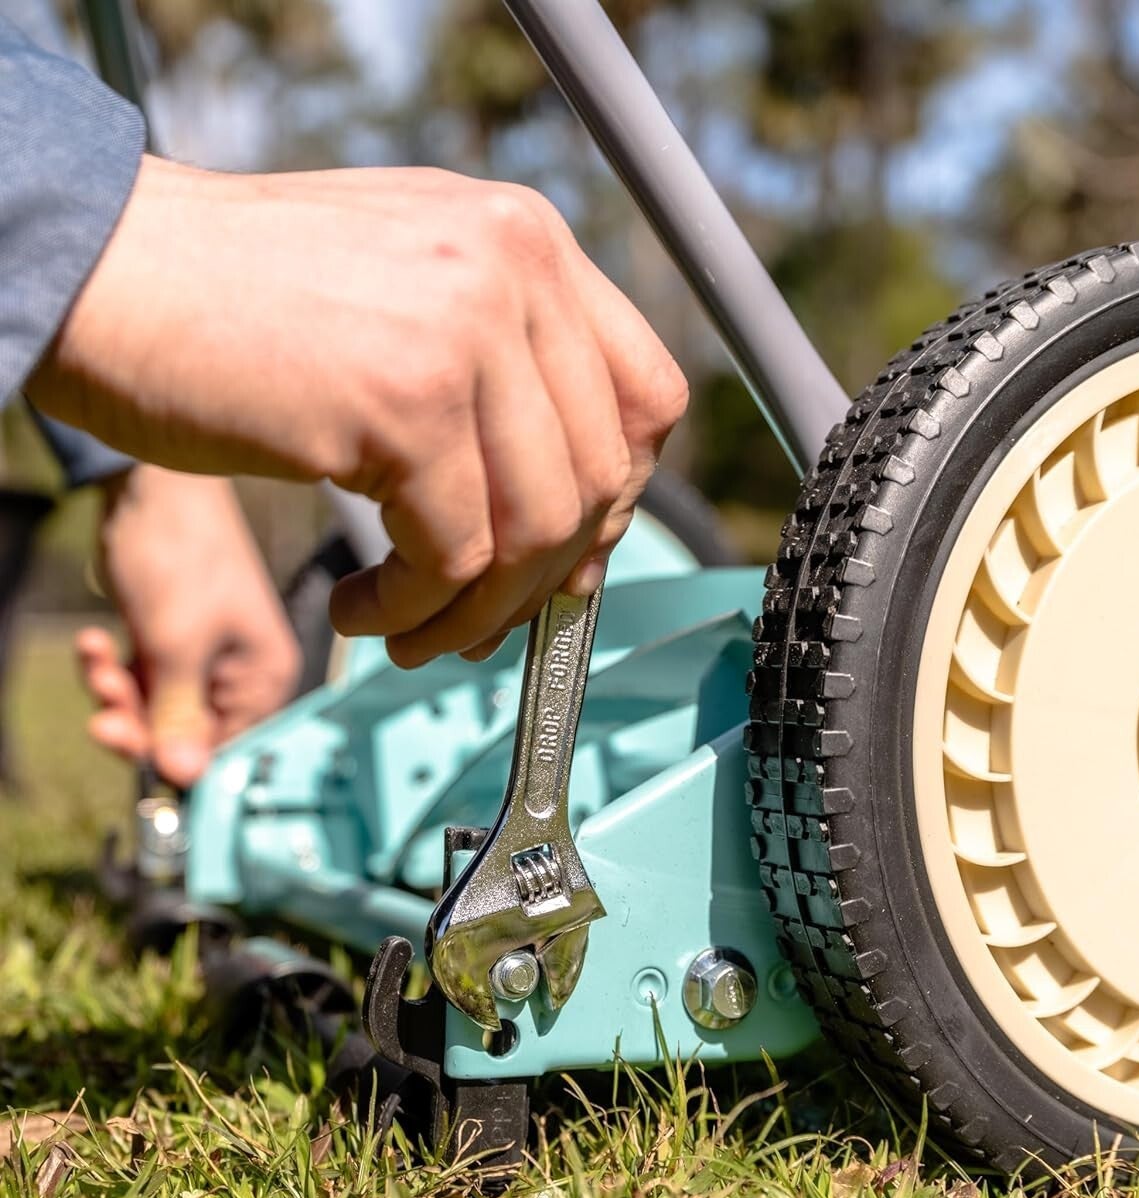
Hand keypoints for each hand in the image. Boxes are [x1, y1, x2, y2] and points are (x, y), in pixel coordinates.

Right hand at [30, 157, 688, 665]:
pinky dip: (416, 612)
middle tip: (483, 616)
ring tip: (413, 630)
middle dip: (548, 576)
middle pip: (602, 476)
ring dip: (477, 610)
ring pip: (537, 530)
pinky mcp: (407, 403)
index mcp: (527, 240)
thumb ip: (504, 377)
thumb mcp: (411, 295)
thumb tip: (573, 518)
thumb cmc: (241, 299)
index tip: (571, 551)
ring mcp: (465, 331)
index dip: (620, 494)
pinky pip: (456, 558)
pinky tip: (366, 612)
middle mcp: (513, 269)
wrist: (101, 268)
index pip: (650, 395)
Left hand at [76, 466, 300, 785]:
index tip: (131, 755)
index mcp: (265, 679)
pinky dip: (111, 666)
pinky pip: (137, 679)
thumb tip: (186, 776)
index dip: (178, 761)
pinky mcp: (171, 642)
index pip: (228, 750)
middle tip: (99, 716)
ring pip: (153, 709)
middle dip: (135, 724)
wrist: (150, 483)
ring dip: (115, 692)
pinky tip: (93, 639)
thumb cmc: (181, 555)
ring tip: (95, 657)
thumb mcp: (175, 647)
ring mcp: (204, 659)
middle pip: (185, 735)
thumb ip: (178, 716)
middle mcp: (240, 675)